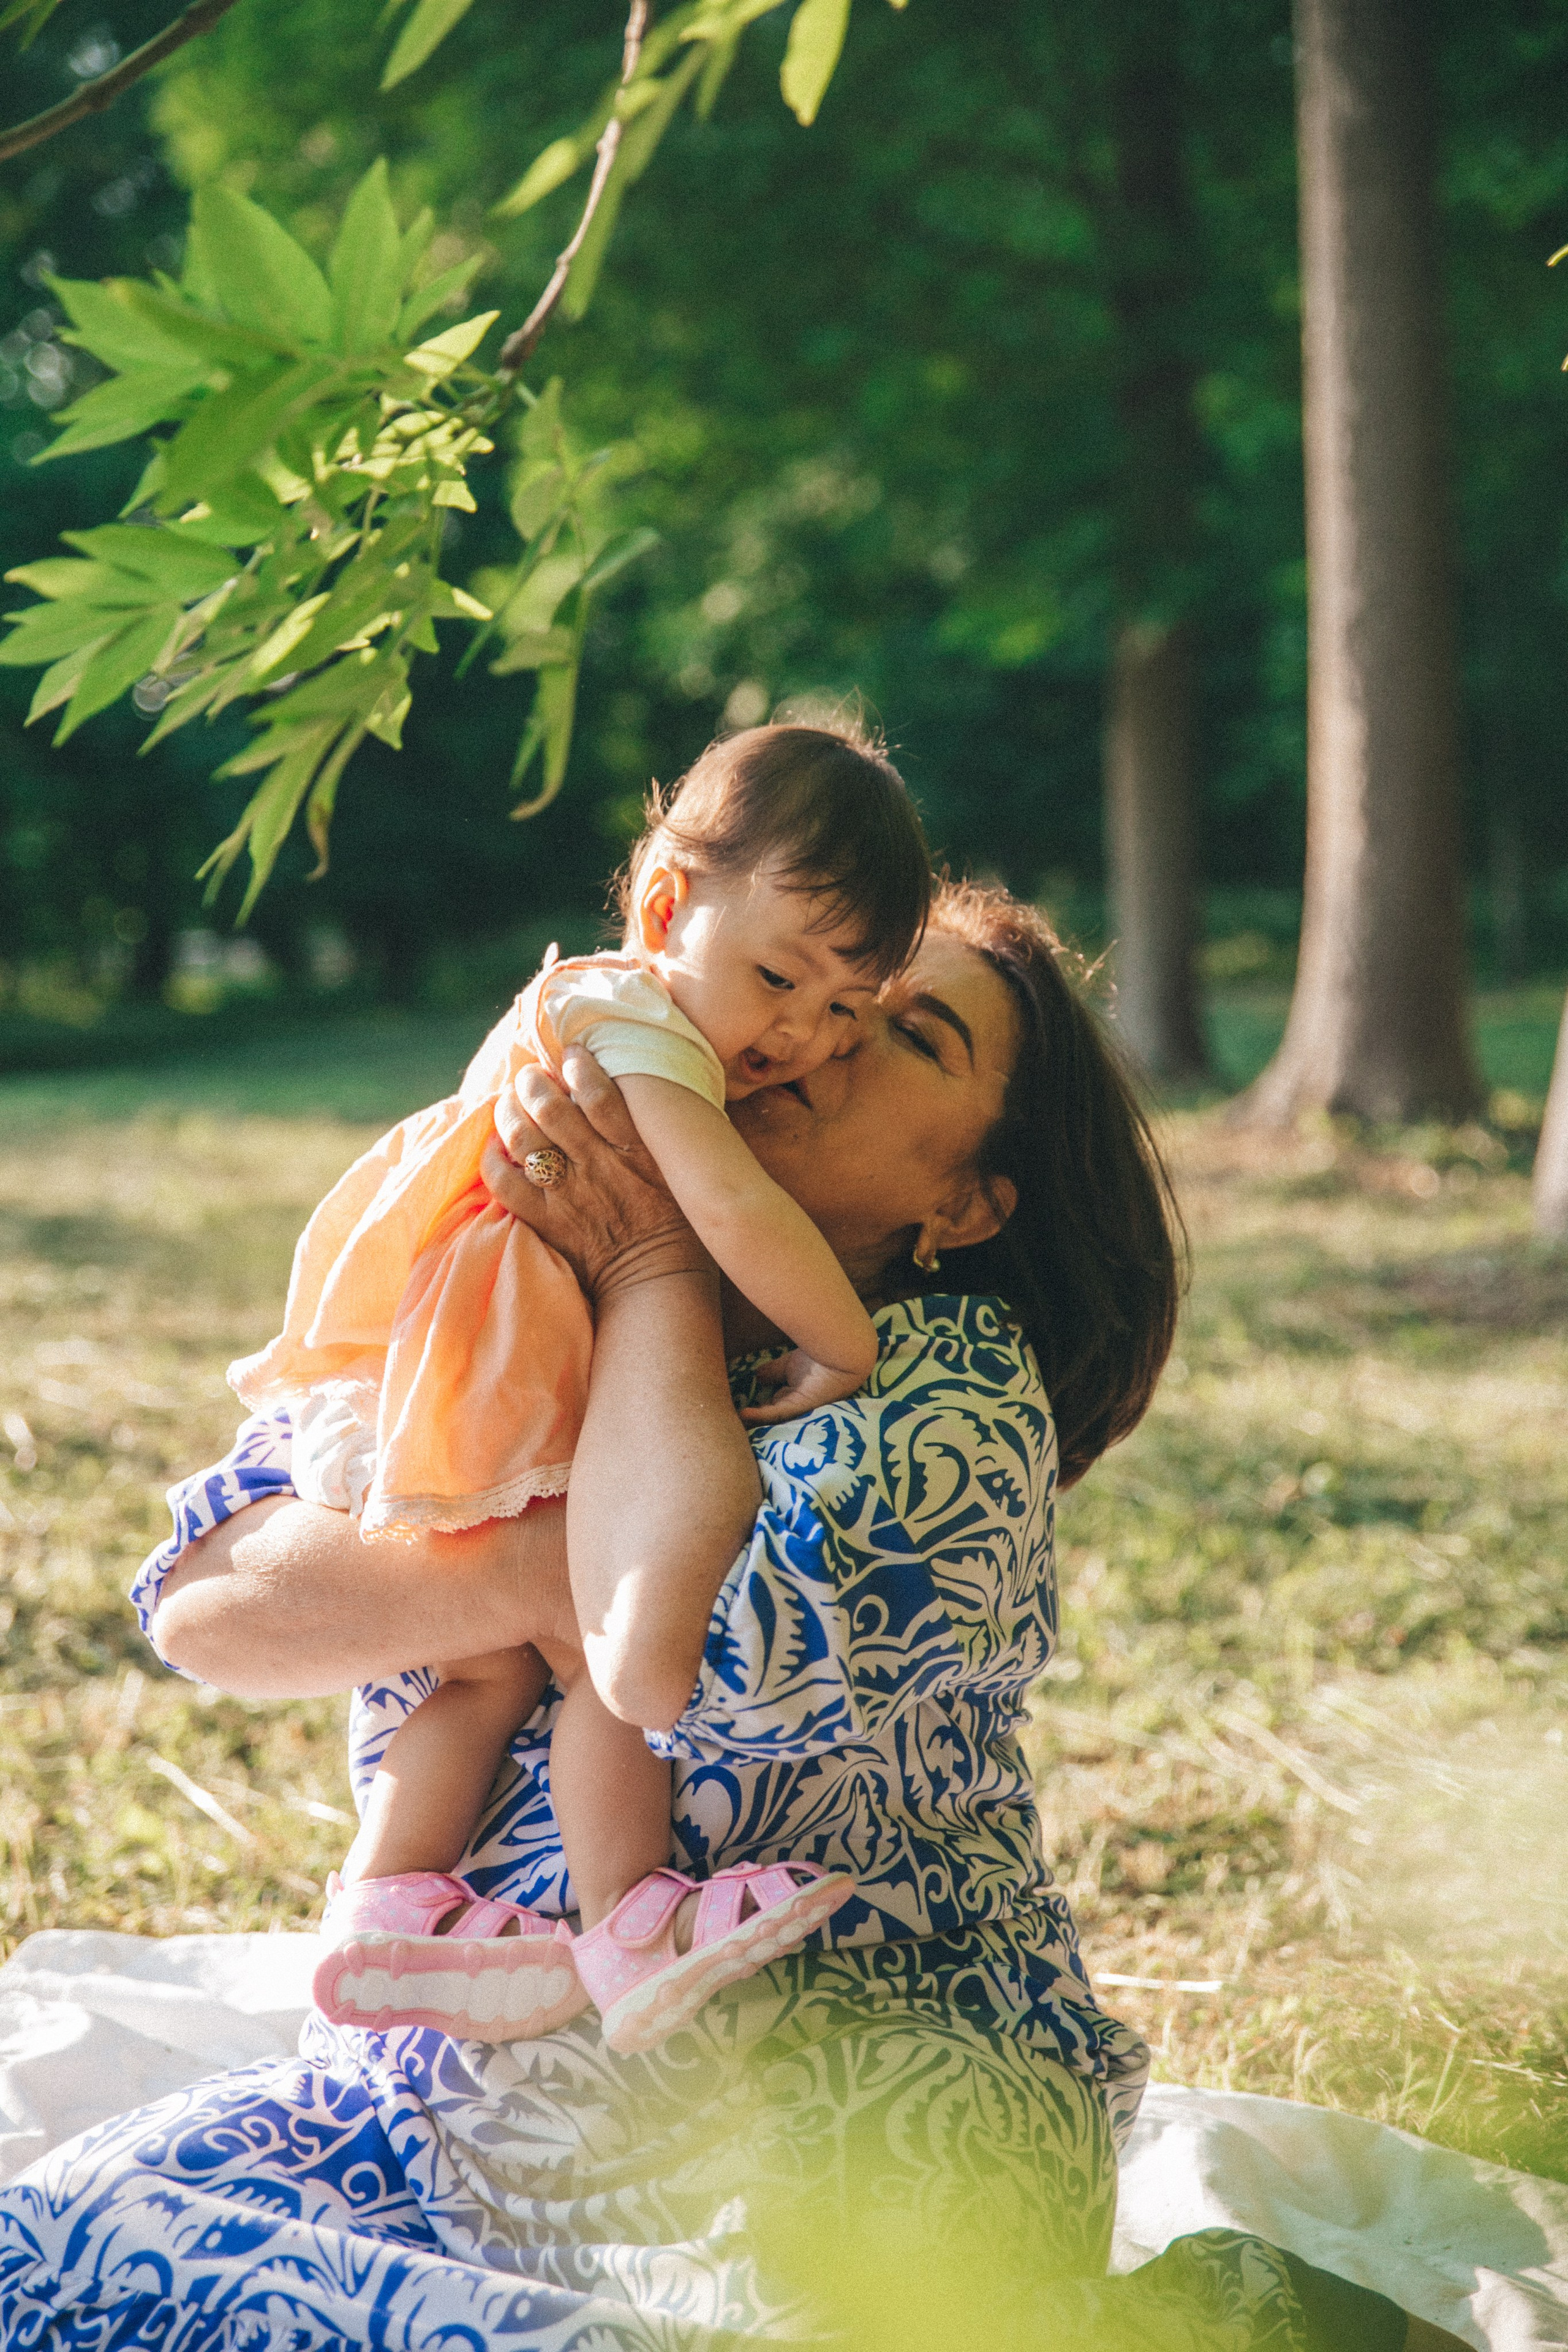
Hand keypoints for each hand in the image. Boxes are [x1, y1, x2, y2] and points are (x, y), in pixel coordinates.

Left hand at [481, 1047, 710, 1305]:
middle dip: (534, 1082)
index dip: (578, 1066)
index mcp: (635, 1150)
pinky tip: (496, 1146)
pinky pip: (505, 1184)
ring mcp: (567, 1195)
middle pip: (551, 1109)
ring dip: (509, 1111)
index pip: (598, 1094)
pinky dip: (493, 1159)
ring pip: (523, 1139)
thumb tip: (649, 1089)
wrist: (659, 1282)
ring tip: (510, 1101)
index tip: (572, 1054)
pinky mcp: (546, 1221)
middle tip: (532, 1075)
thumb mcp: (683, 1168)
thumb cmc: (679, 1222)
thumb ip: (661, 1130)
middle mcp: (597, 1167)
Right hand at [737, 1347, 866, 1425]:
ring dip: (753, 1423)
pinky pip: (778, 1413)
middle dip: (752, 1422)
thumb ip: (772, 1372)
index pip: (770, 1407)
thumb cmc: (819, 1356)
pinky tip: (744, 1414)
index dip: (755, 1411)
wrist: (840, 1351)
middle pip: (769, 1416)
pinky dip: (761, 1415)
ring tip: (731, 1426)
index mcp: (793, 1395)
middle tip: (729, 1424)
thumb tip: (756, 1377)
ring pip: (771, 1419)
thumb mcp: (789, 1365)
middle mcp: (794, 1404)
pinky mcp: (801, 1404)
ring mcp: (798, 1406)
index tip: (736, 1412)